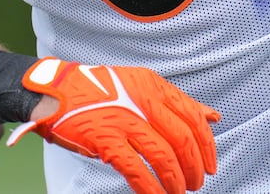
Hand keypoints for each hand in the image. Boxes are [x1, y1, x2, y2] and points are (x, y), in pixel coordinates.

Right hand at [6, 58, 219, 193]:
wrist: (56, 92)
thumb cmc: (101, 92)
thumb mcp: (142, 87)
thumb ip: (177, 103)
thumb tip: (213, 116)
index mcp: (154, 86)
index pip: (193, 116)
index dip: (207, 145)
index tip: (210, 165)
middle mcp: (142, 100)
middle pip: (182, 138)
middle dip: (194, 166)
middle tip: (196, 184)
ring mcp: (123, 119)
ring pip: (163, 155)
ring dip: (176, 180)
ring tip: (178, 192)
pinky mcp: (105, 139)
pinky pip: (136, 168)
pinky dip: (151, 187)